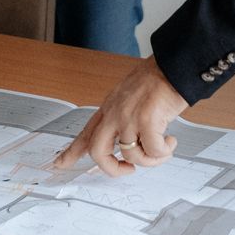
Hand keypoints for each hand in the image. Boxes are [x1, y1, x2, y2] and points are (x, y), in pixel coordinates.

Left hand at [54, 57, 188, 176]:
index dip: (71, 152)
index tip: (61, 163)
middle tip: (128, 170)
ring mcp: (128, 117)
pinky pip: (153, 151)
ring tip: (163, 148)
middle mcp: (114, 114)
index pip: (85, 133)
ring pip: (131, 156)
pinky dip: (164, 152)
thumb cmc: (157, 78)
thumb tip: (130, 142)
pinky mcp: (147, 121)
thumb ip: (124, 116)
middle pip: (98, 152)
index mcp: (109, 107)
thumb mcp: (129, 95)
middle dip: (112, 168)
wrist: (173, 65)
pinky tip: (170, 141)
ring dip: (151, 159)